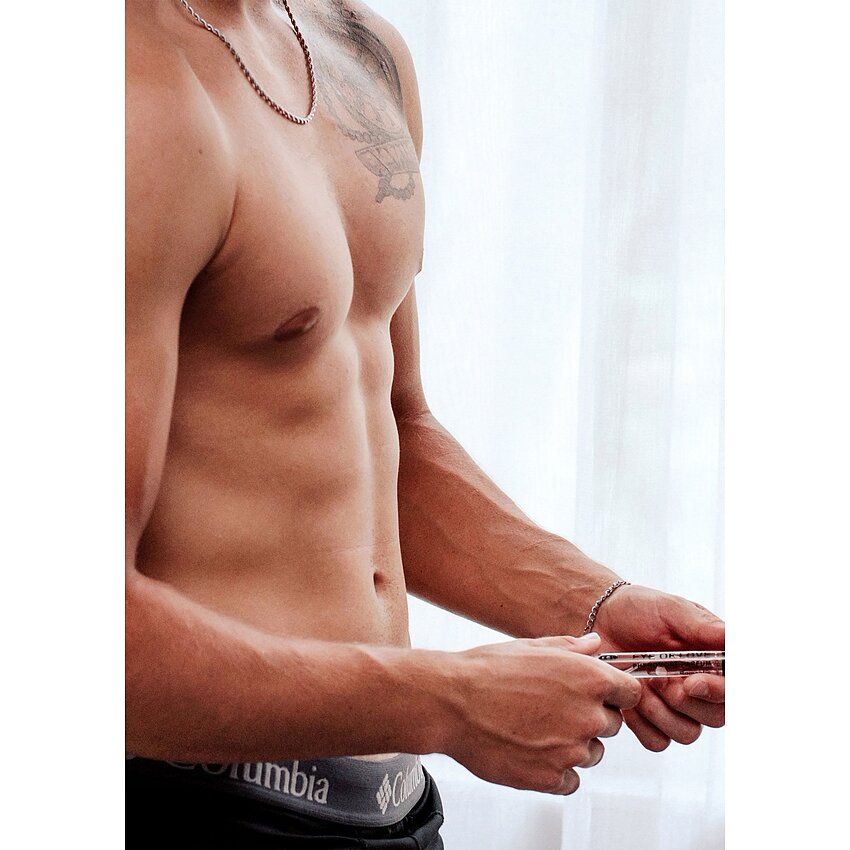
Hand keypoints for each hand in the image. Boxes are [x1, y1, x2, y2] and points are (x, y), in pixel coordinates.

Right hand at [445, 632, 640, 794]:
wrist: (451, 703)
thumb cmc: (487, 671)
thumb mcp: (533, 646)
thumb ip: (572, 648)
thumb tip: (595, 645)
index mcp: (589, 678)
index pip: (631, 692)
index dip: (616, 693)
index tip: (602, 695)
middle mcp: (587, 715)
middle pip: (612, 724)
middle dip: (591, 718)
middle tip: (555, 709)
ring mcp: (572, 750)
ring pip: (591, 753)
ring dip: (573, 745)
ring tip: (536, 728)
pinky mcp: (551, 778)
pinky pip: (570, 780)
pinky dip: (556, 770)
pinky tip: (532, 750)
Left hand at [593, 584, 724, 750]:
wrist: (600, 618)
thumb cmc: (638, 609)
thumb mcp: (671, 609)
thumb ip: (703, 627)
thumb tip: (733, 639)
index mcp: (713, 661)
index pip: (734, 690)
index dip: (719, 693)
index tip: (692, 683)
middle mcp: (700, 688)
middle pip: (716, 717)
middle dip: (685, 702)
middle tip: (658, 678)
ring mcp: (676, 707)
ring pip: (686, 734)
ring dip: (661, 712)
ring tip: (641, 684)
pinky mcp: (650, 719)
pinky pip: (657, 741)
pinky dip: (642, 724)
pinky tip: (629, 701)